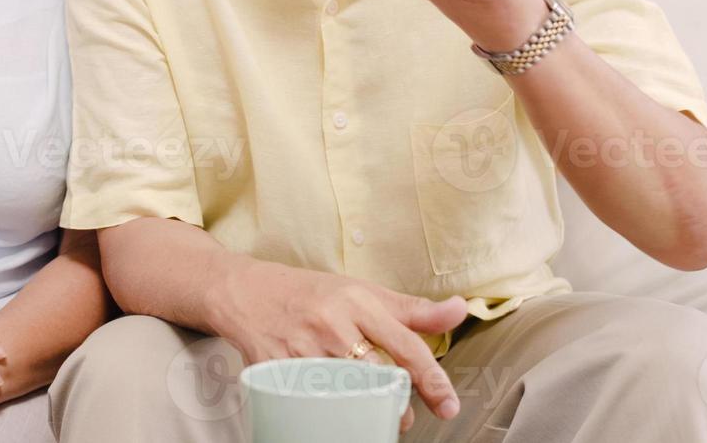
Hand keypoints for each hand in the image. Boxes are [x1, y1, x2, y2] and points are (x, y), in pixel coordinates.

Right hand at [209, 258, 469, 428]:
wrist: (246, 292)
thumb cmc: (311, 294)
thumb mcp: (363, 292)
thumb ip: (413, 309)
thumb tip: (460, 310)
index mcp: (357, 302)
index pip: (405, 345)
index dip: (432, 379)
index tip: (448, 404)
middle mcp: (331, 324)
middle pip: (378, 376)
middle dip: (397, 405)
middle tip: (403, 414)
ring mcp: (301, 349)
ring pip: (347, 395)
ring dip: (367, 414)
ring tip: (372, 415)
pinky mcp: (275, 370)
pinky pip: (310, 405)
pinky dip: (328, 416)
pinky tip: (334, 413)